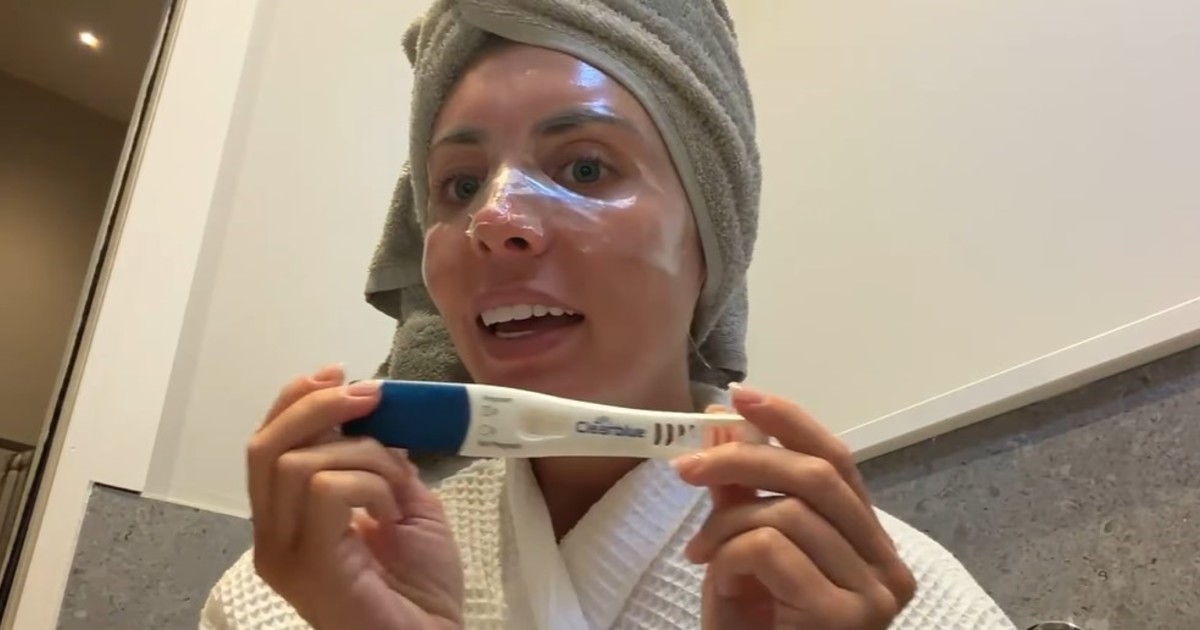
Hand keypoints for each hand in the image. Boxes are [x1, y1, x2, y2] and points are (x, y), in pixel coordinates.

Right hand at [246, 365, 462, 629]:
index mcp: (288, 519)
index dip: (297, 400)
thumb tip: (373, 415)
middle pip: (264, 446)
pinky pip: (326, 488)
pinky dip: (370, 483)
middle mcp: (273, 536)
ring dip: (362, 454)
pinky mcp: (308, 566)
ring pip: (296, 461)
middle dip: (317, 406)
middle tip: (370, 397)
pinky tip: (391, 510)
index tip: (340, 375)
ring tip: (396, 485)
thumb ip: (381, 462)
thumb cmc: (421, 588)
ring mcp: (284, 553)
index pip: (266, 444)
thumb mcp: (404, 503)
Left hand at [675, 385, 915, 628]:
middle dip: (743, 457)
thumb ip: (740, 493)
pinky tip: (713, 575)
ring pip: (791, 511)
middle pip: (819, 476)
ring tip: (699, 551)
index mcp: (871, 545)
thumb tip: (720, 422)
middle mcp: (888, 568)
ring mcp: (874, 596)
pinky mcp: (845, 618)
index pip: (838, 460)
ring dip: (727, 521)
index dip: (788, 421)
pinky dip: (729, 552)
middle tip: (685, 467)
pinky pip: (773, 548)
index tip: (736, 396)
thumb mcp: (742, 553)